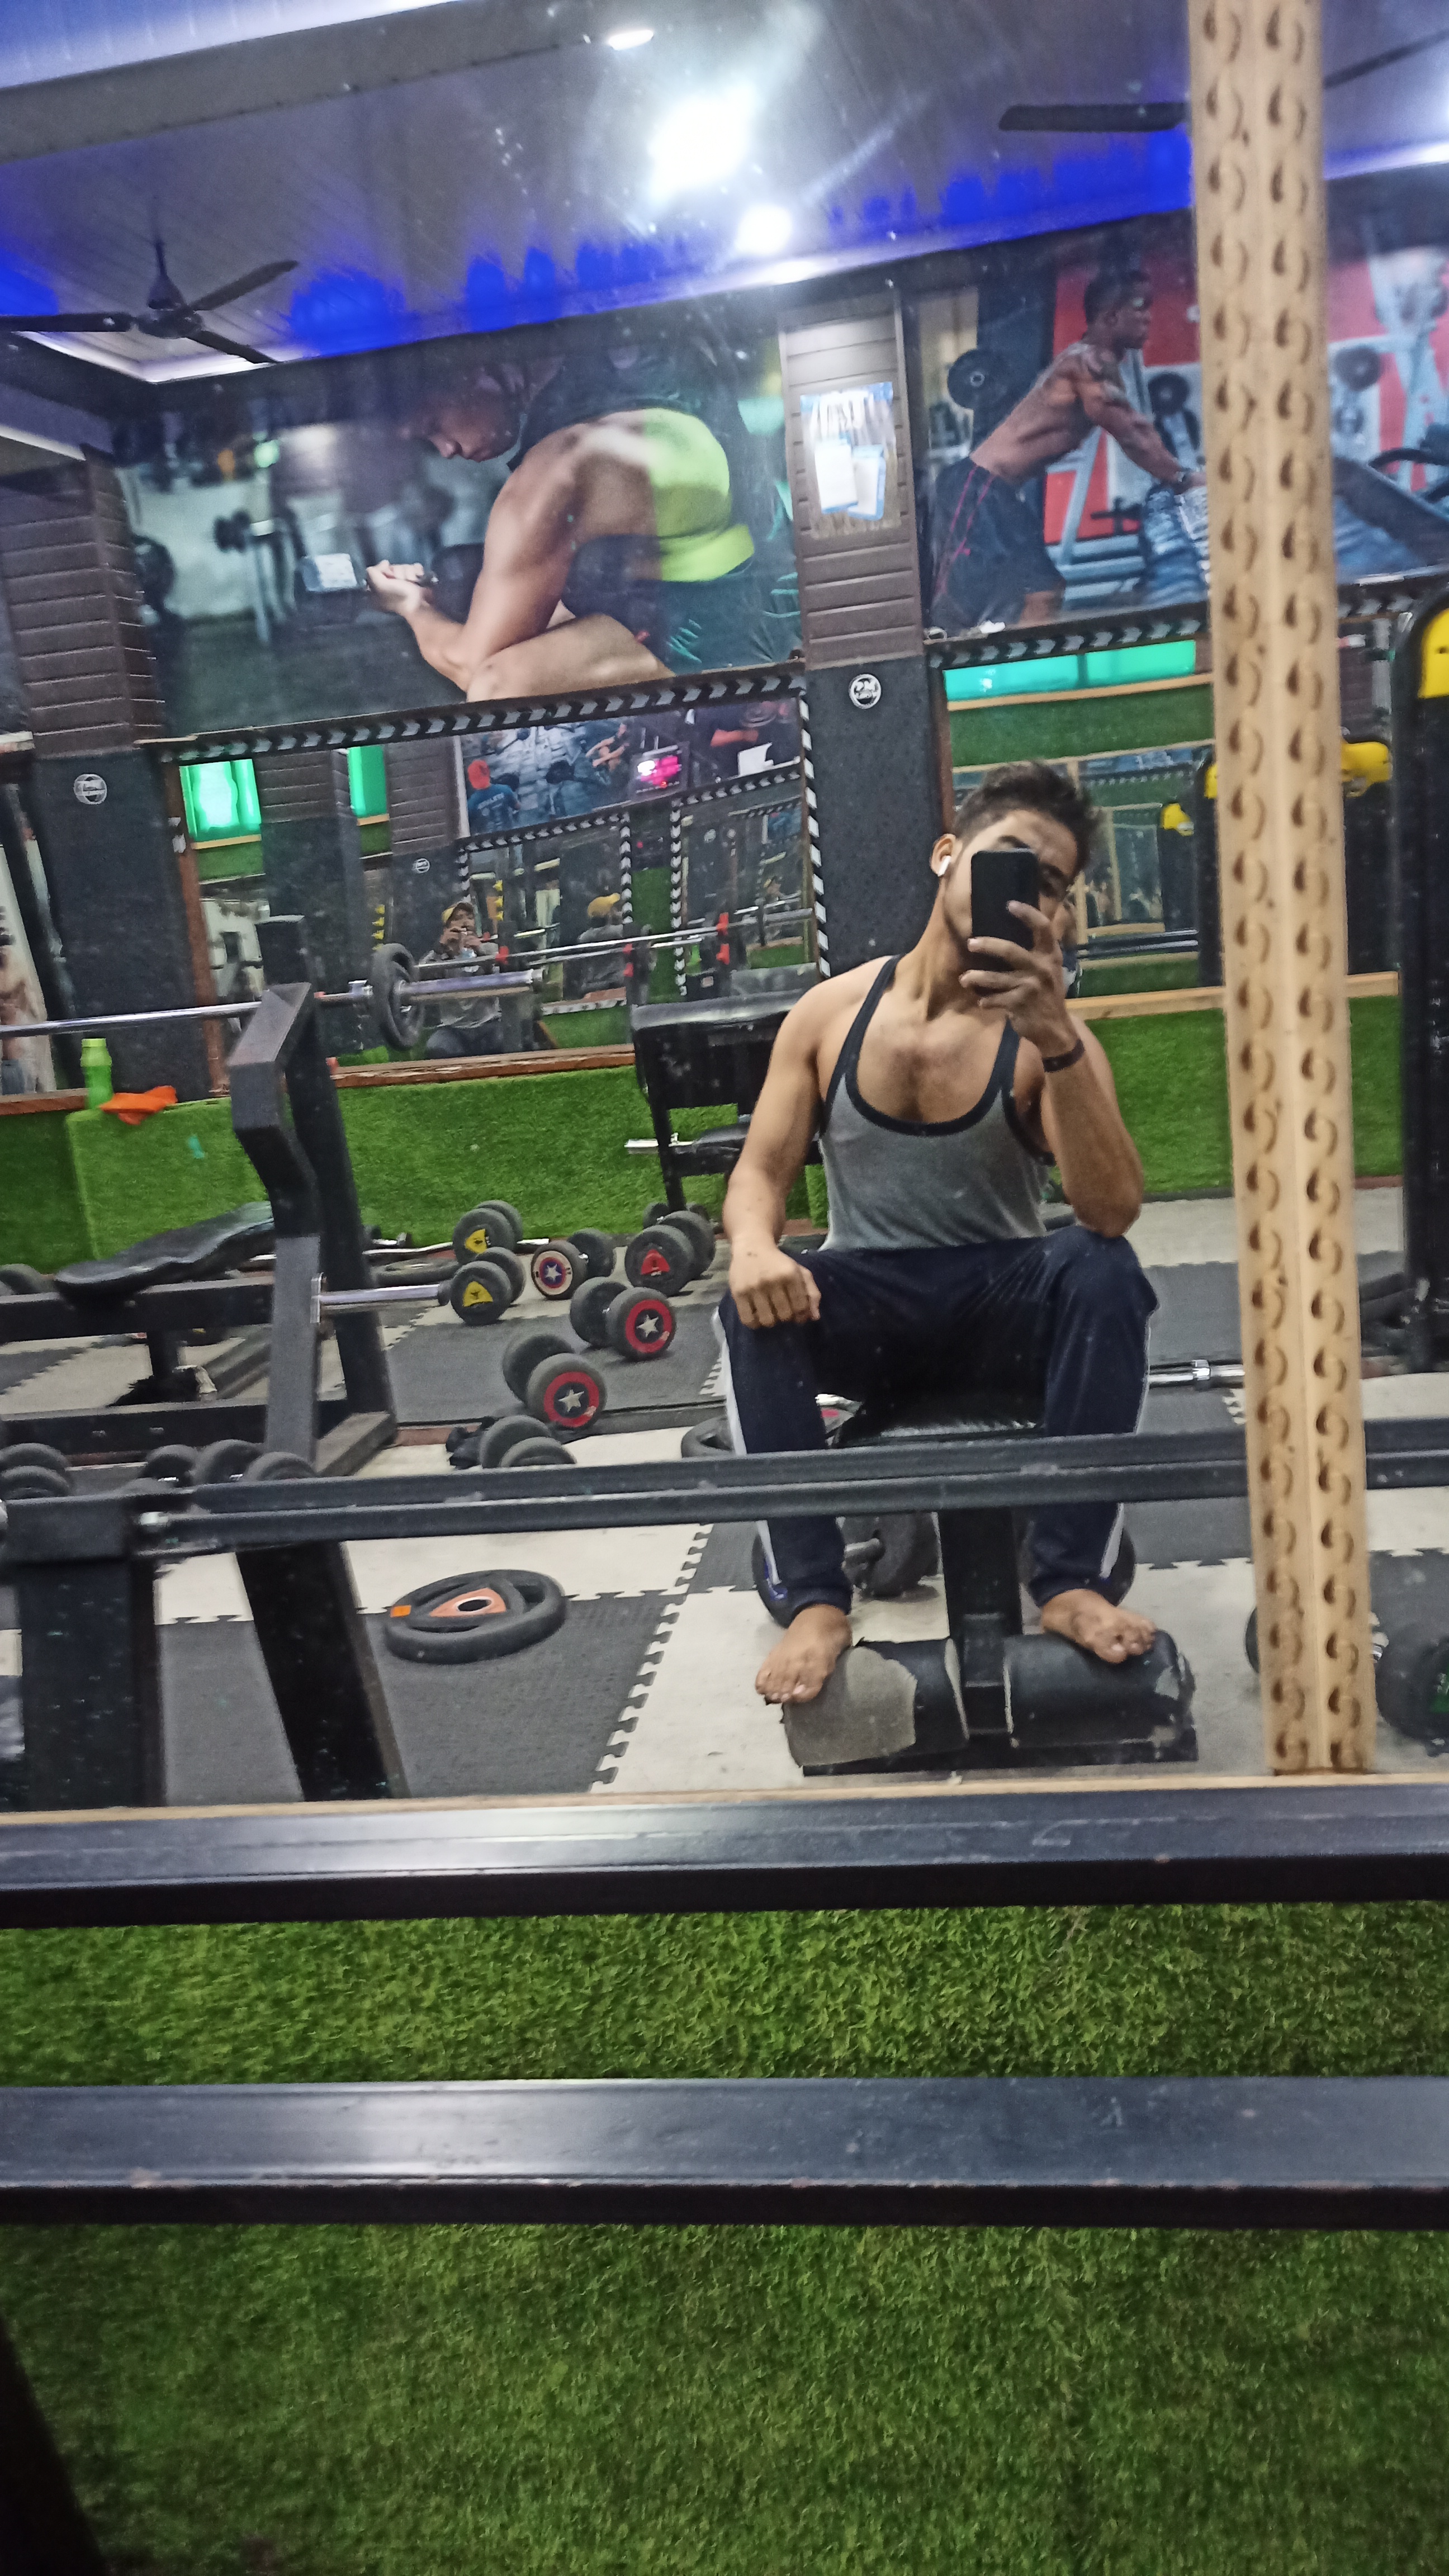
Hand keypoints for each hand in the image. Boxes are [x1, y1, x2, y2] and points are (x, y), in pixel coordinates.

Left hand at [365, 560, 430, 619]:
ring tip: (411, 581)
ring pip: (403, 567)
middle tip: (401, 581)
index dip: (382, 571)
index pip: (377, 571)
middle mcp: (390, 587)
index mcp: (378, 591)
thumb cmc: (398, 596)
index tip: (387, 576)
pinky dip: (417, 571)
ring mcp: (404, 584)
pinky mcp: (415, 581)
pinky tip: (417, 578)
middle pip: (391, 568)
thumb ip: (372, 572)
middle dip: (397, 572)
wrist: (419, 605)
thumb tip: (385, 563)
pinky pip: (414, 567)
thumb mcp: (378, 585)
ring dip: (408, 572)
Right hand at [728, 1237, 820, 1328]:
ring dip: (771, 1321)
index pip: (801, 1307)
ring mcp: (754, 1287)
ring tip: (770, 1313)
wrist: (752, 1246)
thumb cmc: (779, 1263)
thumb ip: (812, 1293)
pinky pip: (748, 1320)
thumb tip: (815, 1317)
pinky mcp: (738, 1293)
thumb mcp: (799, 1272)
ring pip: (767, 1320)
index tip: (797, 1314)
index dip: (801, 1315)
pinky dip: (754, 1323)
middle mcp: (772, 1280)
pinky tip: (757, 1316)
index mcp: (790, 1274)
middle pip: (785, 1316)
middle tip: (782, 1312)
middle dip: (786, 1318)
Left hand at [962, 901, 1074, 1059]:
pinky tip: (981, 1001)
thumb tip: (1006, 934)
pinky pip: (995, 1000)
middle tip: (970, 943)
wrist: (1055, 1029)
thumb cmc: (1047, 995)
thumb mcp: (1049, 971)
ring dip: (977, 978)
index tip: (1009, 904)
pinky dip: (986, 1001)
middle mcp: (1042, 968)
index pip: (1043, 927)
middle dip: (987, 945)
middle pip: (1010, 951)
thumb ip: (1035, 955)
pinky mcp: (1020, 1004)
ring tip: (964, 979)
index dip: (1027, 914)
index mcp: (1050, 955)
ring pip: (996, 978)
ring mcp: (1031, 987)